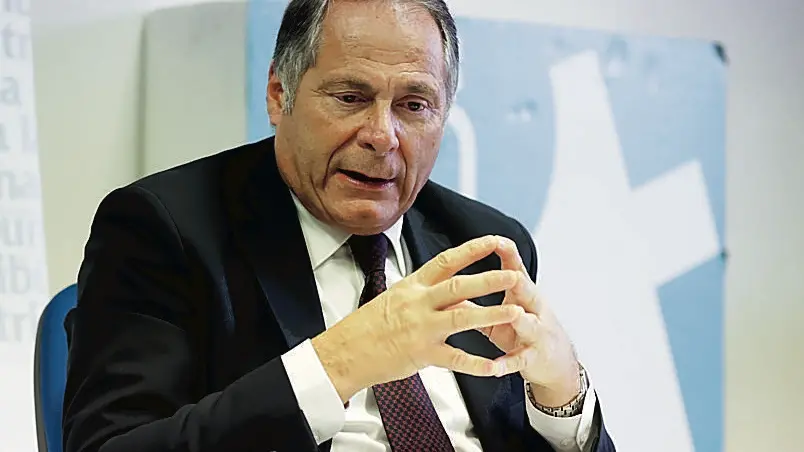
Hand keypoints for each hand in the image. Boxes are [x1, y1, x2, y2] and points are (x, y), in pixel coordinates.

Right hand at [312, 235, 525, 402]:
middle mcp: (418, 303)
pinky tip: (494, 367)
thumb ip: (427, 294)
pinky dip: (476, 364)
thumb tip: (453, 292)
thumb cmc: (369, 325)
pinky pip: (454, 359)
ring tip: (515, 312)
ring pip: (461, 318)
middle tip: (514, 275)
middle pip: (458, 286)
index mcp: (413, 286)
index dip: (472, 250)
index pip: (446, 261)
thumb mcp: (397, 298)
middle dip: (489, 280)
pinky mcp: (421, 354)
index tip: (493, 241)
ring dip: (491, 315)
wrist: (345, 351)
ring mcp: (421, 328)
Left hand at [458, 237, 580, 407]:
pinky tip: (495, 367)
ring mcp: (536, 332)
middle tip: (508, 273)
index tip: (495, 239)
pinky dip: (508, 363)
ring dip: (519, 318)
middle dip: (516, 280)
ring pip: (529, 322)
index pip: (515, 267)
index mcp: (521, 293)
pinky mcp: (534, 357)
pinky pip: (521, 360)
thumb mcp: (499, 312)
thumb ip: (474, 301)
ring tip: (512, 314)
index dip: (507, 253)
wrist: (555, 362)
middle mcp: (532, 308)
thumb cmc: (523, 331)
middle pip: (526, 289)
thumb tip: (444, 288)